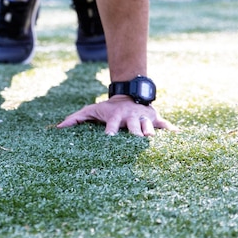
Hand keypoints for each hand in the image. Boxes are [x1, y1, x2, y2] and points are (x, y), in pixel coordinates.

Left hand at [56, 96, 176, 136]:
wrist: (128, 94)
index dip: (111, 133)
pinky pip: (165, 124)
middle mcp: (130, 117)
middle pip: (133, 128)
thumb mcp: (91, 110)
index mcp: (115, 117)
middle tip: (136, 143)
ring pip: (148, 126)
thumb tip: (58, 128)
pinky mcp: (155, 118)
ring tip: (153, 141)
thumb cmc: (107, 108)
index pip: (112, 127)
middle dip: (134, 135)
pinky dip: (171, 129)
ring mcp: (143, 117)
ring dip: (150, 133)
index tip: (109, 140)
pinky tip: (179, 135)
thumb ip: (75, 119)